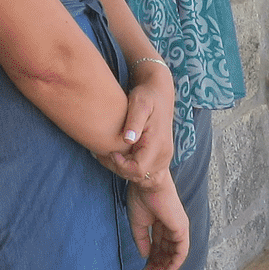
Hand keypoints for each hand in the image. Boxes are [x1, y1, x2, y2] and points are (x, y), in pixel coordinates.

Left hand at [102, 62, 173, 183]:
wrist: (160, 93)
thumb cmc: (146, 96)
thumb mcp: (139, 104)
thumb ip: (134, 122)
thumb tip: (128, 140)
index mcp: (158, 144)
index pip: (138, 169)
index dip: (121, 165)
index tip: (111, 152)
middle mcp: (164, 154)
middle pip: (138, 176)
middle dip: (119, 168)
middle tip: (104, 153)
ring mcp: (164, 157)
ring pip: (140, 176)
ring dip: (123, 168)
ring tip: (109, 153)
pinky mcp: (160, 156)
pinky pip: (144, 171)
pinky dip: (130, 166)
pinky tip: (119, 154)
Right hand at [127, 177, 189, 269]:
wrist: (147, 184)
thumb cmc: (141, 197)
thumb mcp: (138, 224)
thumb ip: (142, 241)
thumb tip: (145, 256)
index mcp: (160, 224)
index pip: (157, 248)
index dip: (150, 261)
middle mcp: (171, 228)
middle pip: (165, 253)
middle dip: (156, 267)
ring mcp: (177, 229)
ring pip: (173, 254)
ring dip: (164, 268)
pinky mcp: (182, 229)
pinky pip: (181, 251)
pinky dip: (175, 263)